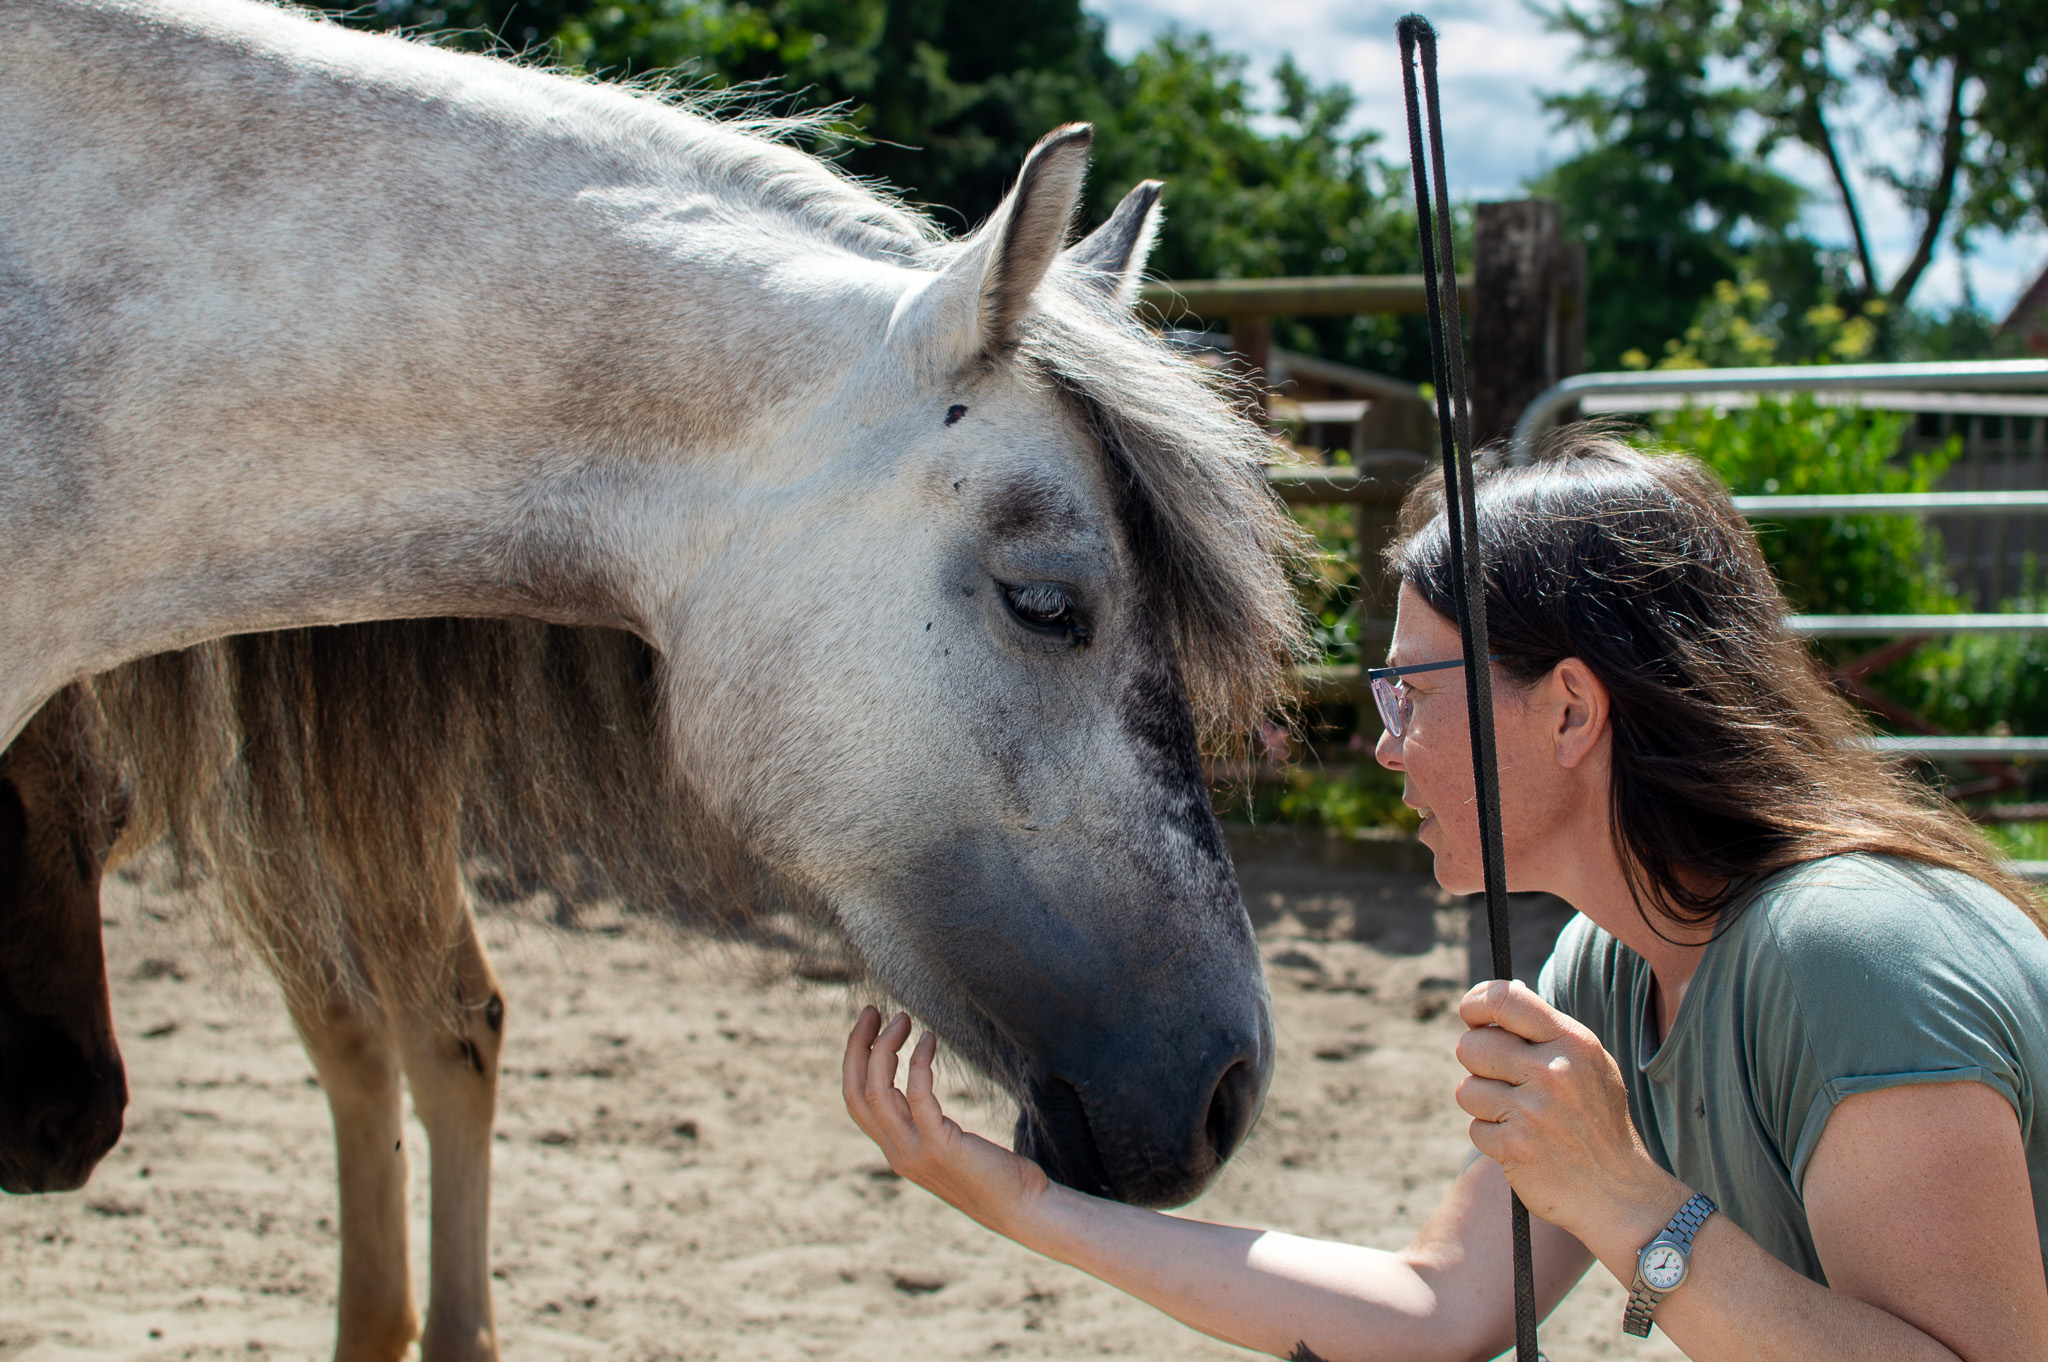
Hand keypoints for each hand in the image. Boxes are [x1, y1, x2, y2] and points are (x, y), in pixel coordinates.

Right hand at [841, 1006, 1052, 1235]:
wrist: (1024, 1208)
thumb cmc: (994, 1172)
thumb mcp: (945, 1143)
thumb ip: (922, 1122)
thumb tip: (912, 1086)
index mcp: (895, 1150)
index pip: (856, 1100)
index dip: (856, 1060)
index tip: (870, 1025)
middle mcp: (897, 1153)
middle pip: (857, 1093)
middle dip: (859, 1047)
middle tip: (875, 1010)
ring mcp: (915, 1153)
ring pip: (878, 1092)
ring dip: (886, 1048)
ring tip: (904, 1019)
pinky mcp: (940, 1147)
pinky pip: (918, 1096)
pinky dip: (919, 1062)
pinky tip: (931, 1040)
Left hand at [1454, 981, 1686, 1257]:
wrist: (1621, 1193)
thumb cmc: (1599, 1121)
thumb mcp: (1590, 1065)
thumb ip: (1545, 1032)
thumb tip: (1496, 999)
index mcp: (1572, 1043)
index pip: (1505, 999)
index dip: (1476, 1002)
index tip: (1470, 1014)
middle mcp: (1552, 1072)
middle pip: (1472, 1046)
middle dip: (1478, 1062)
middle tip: (1500, 1079)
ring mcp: (1532, 1111)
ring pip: (1467, 1090)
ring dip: (1484, 1105)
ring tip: (1518, 1116)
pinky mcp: (1515, 1148)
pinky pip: (1476, 1129)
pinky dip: (1493, 1139)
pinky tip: (1522, 1144)